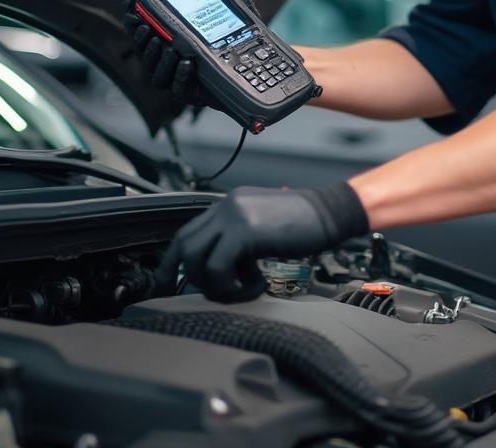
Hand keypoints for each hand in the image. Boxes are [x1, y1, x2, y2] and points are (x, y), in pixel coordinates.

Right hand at [123, 0, 257, 108]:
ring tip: (168, 47)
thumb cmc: (238, 41)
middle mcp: (171, 57)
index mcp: (173, 36)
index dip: (133, 16)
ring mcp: (179, 78)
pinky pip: (178, 89)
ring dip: (157, 59)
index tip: (132, 4)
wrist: (255, 73)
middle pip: (143, 51)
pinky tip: (187, 63)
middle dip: (139, 39)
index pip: (144, 26)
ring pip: (156, 73)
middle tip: (146, 28)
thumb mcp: (237, 10)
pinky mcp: (192, 95)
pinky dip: (180, 76)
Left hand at [156, 183, 368, 301]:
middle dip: (193, 277)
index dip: (171, 262)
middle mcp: (226, 206)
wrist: (330, 212)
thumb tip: (220, 270)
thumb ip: (239, 240)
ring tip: (244, 288)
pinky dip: (233, 286)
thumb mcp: (263, 227)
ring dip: (216, 284)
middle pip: (184, 245)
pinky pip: (219, 267)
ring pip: (197, 258)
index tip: (165, 285)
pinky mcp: (246, 230)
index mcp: (228, 204)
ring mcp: (234, 215)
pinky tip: (257, 285)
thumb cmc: (303, 224)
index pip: (186, 233)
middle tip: (221, 291)